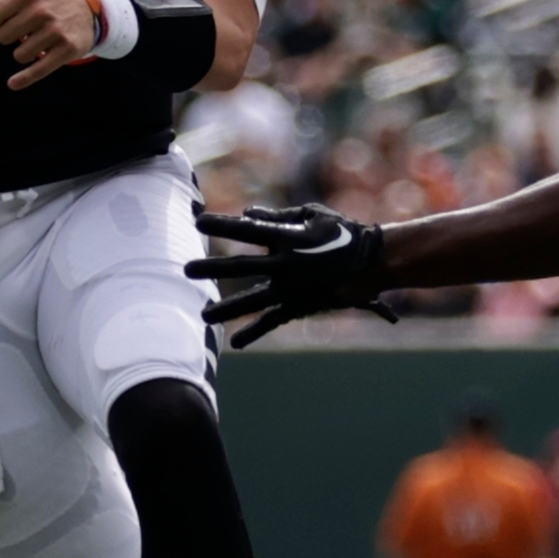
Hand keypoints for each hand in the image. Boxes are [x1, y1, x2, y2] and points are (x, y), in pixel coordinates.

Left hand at [0, 0, 100, 89]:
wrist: (88, 8)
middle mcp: (42, 10)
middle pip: (3, 37)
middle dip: (8, 38)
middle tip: (21, 34)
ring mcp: (56, 30)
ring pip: (19, 55)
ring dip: (23, 52)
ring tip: (35, 43)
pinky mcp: (67, 49)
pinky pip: (39, 69)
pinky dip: (24, 79)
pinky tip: (13, 83)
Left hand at [186, 204, 396, 346]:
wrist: (373, 262)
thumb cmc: (342, 232)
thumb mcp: (313, 216)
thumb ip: (278, 217)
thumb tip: (248, 215)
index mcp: (288, 237)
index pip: (247, 230)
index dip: (222, 224)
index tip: (197, 220)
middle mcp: (285, 265)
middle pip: (240, 267)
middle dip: (211, 268)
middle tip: (185, 269)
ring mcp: (292, 288)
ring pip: (252, 301)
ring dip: (226, 309)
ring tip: (203, 316)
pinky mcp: (300, 305)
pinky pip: (273, 320)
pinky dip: (255, 331)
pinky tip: (236, 342)